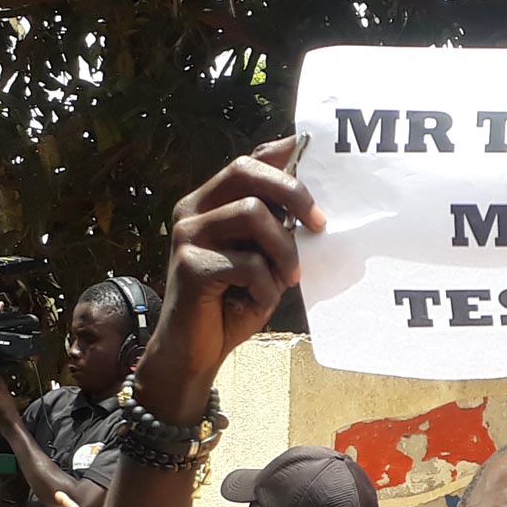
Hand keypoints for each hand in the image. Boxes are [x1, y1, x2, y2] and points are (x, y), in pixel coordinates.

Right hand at [136, 136, 326, 418]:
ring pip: (252, 214)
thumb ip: (276, 227)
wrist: (197, 351)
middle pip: (246, 171)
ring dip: (284, 251)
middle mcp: (192, 209)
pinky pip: (247, 263)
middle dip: (292, 193)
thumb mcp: (262, 259)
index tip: (315, 160)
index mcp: (210, 202)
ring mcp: (187, 235)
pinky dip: (266, 286)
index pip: (247, 162)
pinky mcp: (190, 266)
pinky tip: (258, 301)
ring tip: (287, 279)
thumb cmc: (234, 303)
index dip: (282, 155)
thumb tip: (312, 202)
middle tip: (319, 224)